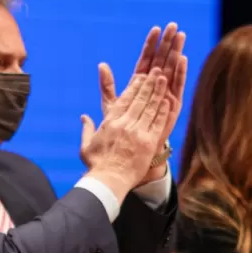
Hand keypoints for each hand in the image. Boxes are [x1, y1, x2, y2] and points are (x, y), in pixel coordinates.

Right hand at [79, 67, 174, 200]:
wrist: (109, 180)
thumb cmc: (97, 165)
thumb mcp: (87, 145)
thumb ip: (87, 129)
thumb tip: (84, 117)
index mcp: (111, 122)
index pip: (125, 99)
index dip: (134, 86)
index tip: (141, 76)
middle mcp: (125, 123)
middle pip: (140, 99)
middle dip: (149, 83)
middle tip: (156, 71)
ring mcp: (138, 132)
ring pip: (151, 107)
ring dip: (158, 92)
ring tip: (164, 80)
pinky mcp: (149, 142)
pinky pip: (158, 123)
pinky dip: (163, 111)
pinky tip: (168, 101)